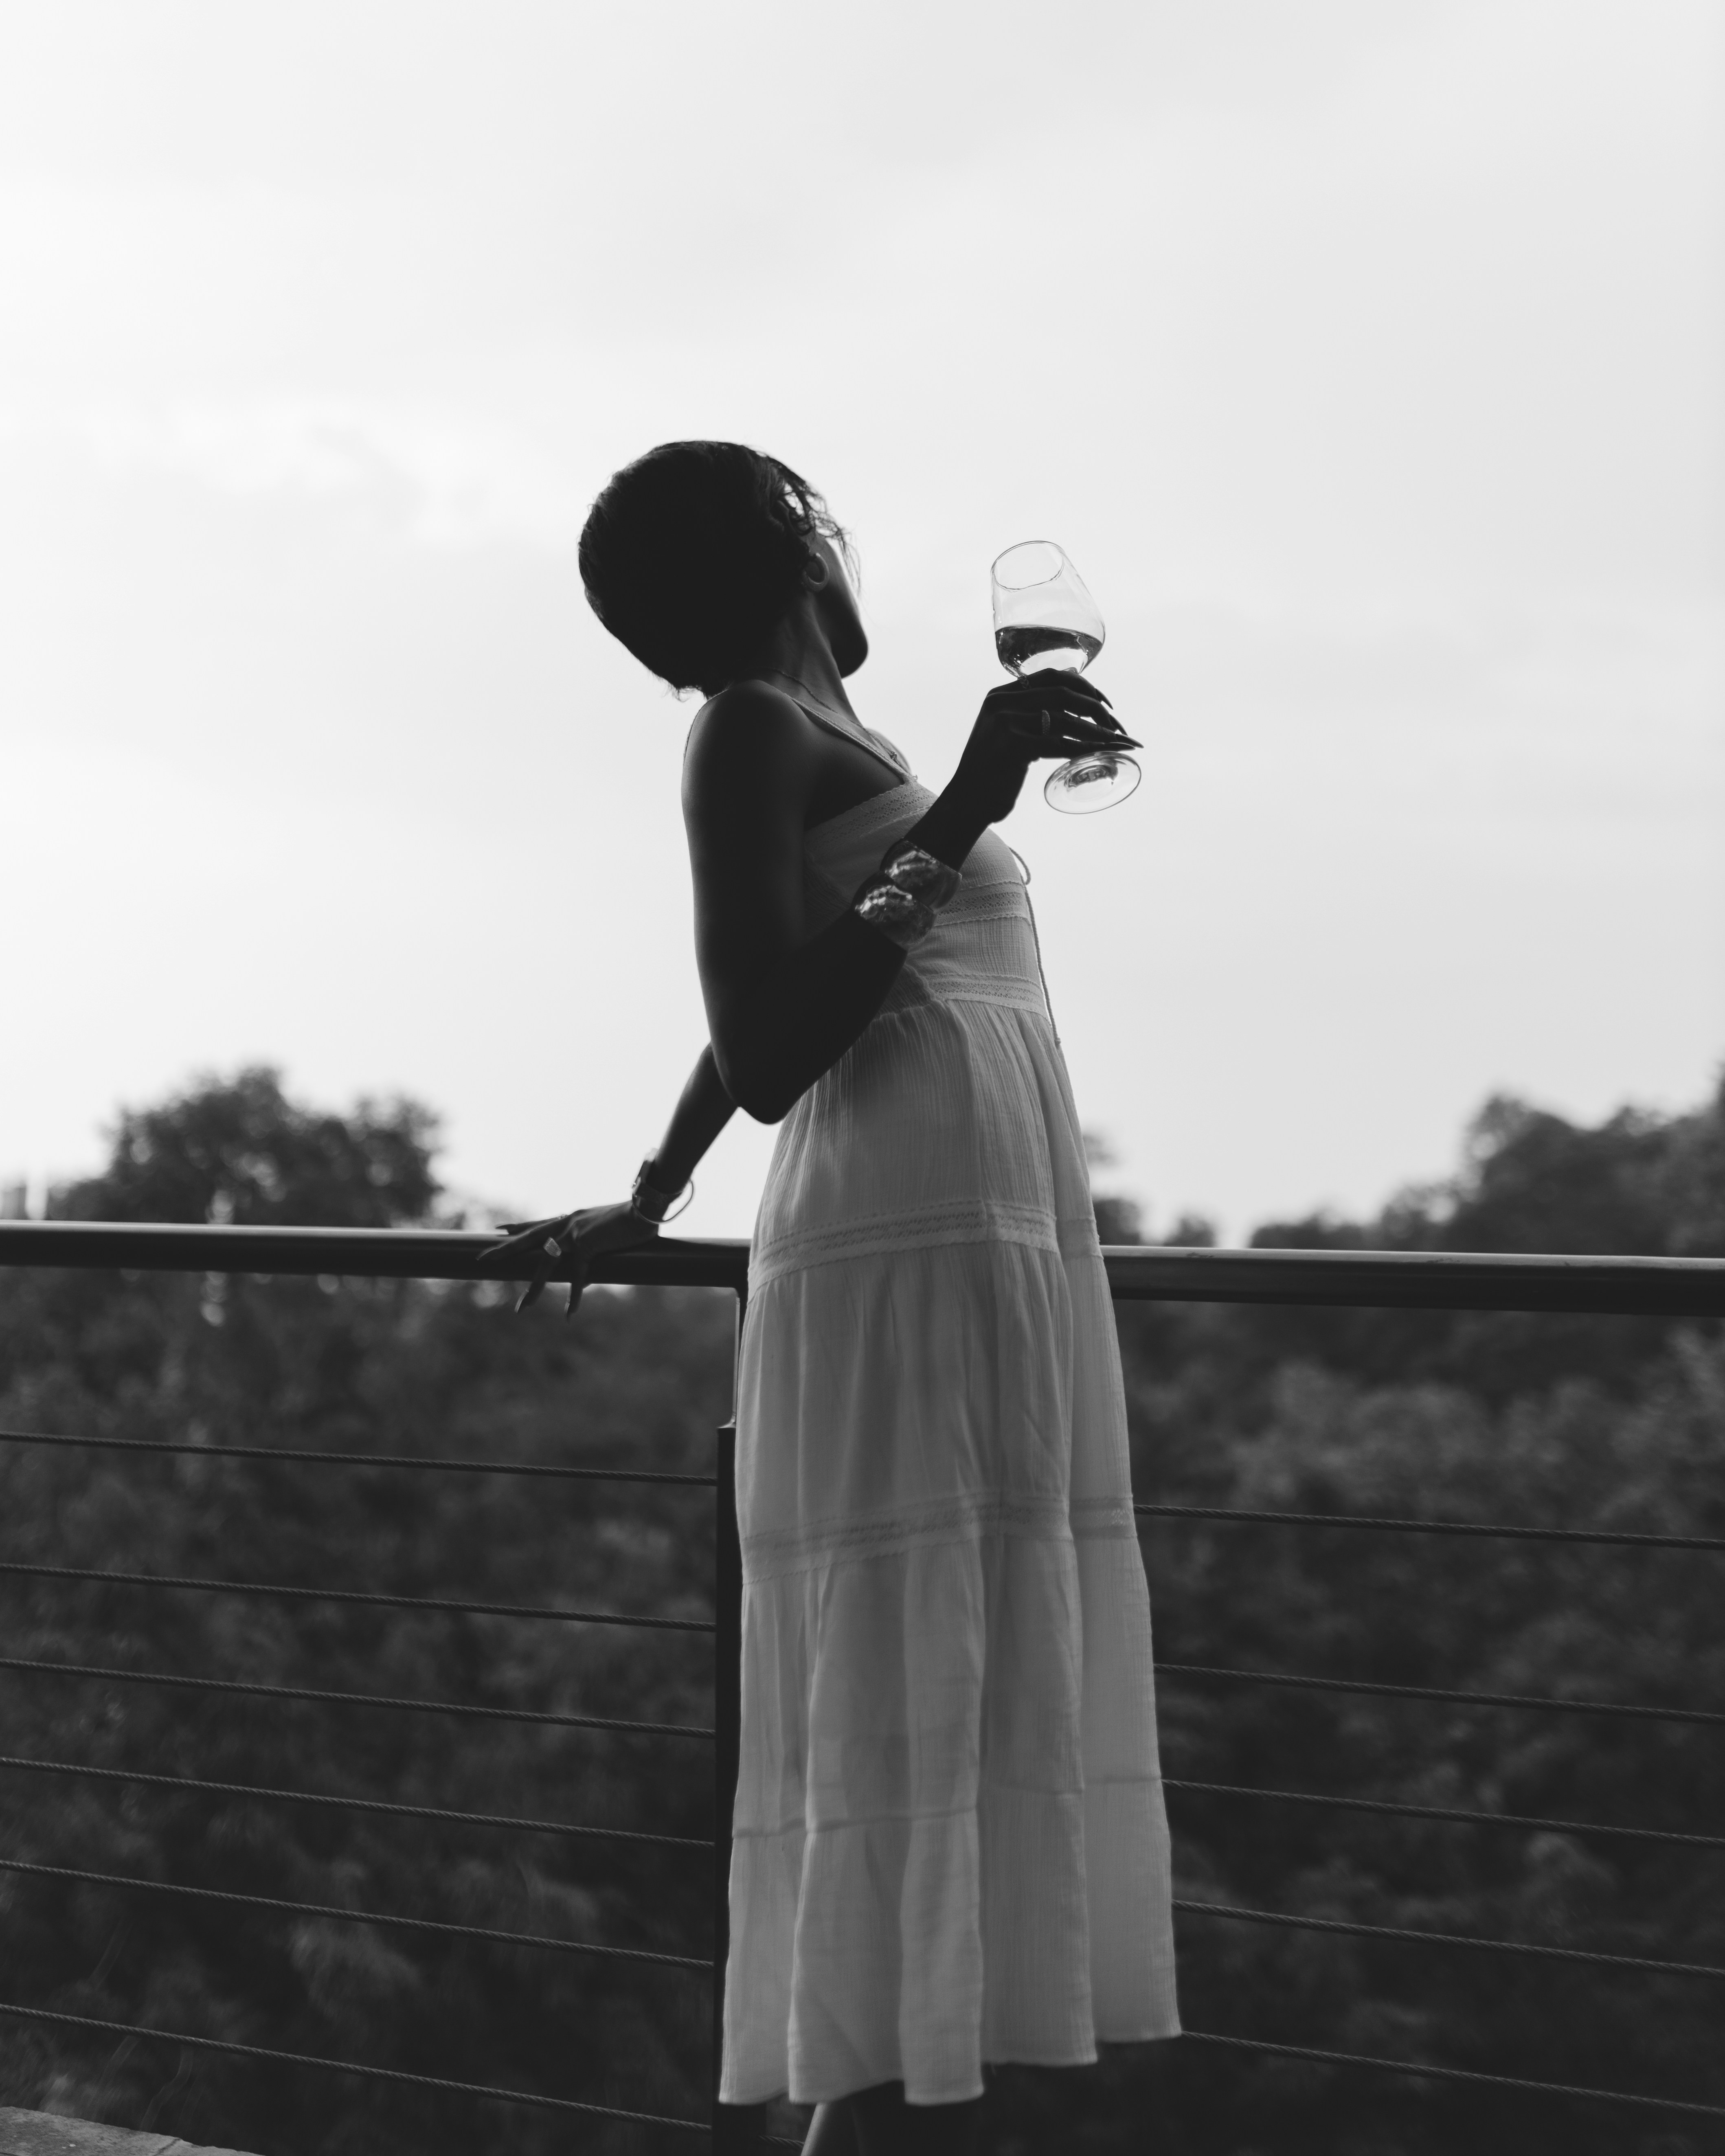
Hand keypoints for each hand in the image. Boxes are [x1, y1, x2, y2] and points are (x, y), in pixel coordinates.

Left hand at [476, 1200, 658, 1315]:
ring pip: (546, 1263)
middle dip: (505, 1250)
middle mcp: (566, 1223)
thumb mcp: (605, 1234)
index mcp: (569, 1218)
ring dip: (535, 1288)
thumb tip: (585, 1277)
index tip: (499, 1229)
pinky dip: (574, 1296)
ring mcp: (573, 1233)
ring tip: (523, 1308)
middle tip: (482, 1260)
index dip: (517, 1227)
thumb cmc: (631, 1220)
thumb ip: (592, 1252)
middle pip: (528, 1239)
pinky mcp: (586, 1244)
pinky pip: (576, 1275)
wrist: (644, 1210)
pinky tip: (569, 1313)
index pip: (536, 1223)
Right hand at [935, 674, 1139, 841]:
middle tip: (1117, 725)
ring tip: (1118, 741)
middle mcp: (1002, 702)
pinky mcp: (1013, 745)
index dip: (1083, 684)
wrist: (966, 802)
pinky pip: (1061, 743)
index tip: (1103, 702)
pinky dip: (1086, 748)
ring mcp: (1007, 722)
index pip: (1051, 675)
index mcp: (1000, 695)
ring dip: (1098, 731)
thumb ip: (1030, 714)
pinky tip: (1102, 752)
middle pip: (1064, 692)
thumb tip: (1071, 691)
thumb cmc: (991, 772)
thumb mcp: (1007, 733)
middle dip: (1097, 707)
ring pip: (1066, 719)